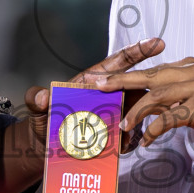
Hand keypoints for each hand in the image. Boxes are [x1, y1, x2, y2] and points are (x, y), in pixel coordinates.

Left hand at [25, 37, 165, 146]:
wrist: (45, 144)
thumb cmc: (44, 119)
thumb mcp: (37, 108)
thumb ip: (36, 99)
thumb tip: (42, 97)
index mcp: (93, 80)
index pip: (119, 62)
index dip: (138, 51)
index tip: (157, 43)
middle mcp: (108, 93)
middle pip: (135, 87)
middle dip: (147, 93)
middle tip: (151, 103)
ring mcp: (113, 112)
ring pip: (135, 113)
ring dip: (136, 123)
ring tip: (125, 139)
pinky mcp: (113, 131)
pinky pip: (127, 134)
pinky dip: (127, 141)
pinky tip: (121, 149)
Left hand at [96, 57, 193, 150]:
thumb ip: (174, 95)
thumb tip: (148, 103)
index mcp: (190, 67)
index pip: (153, 69)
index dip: (127, 75)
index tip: (105, 79)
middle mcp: (193, 72)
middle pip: (149, 76)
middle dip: (121, 82)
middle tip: (98, 87)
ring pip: (156, 96)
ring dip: (136, 112)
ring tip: (123, 126)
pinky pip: (169, 118)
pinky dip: (154, 129)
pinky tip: (146, 140)